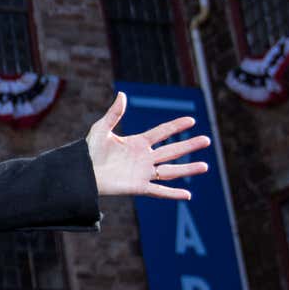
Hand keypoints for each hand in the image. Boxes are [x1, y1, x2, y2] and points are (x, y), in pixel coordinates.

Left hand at [85, 92, 209, 198]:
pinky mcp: (138, 187)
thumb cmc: (88, 151)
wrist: (81, 173)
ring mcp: (143, 173)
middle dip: (189, 146)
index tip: (191, 120)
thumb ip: (114, 114)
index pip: (162, 132)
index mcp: (138, 143)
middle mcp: (144, 157)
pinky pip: (159, 191)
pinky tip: (188, 195)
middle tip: (207, 140)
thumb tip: (122, 94)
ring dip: (188, 169)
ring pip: (171, 171)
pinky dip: (173, 194)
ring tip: (205, 166)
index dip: (176, 126)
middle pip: (172, 151)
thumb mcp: (101, 129)